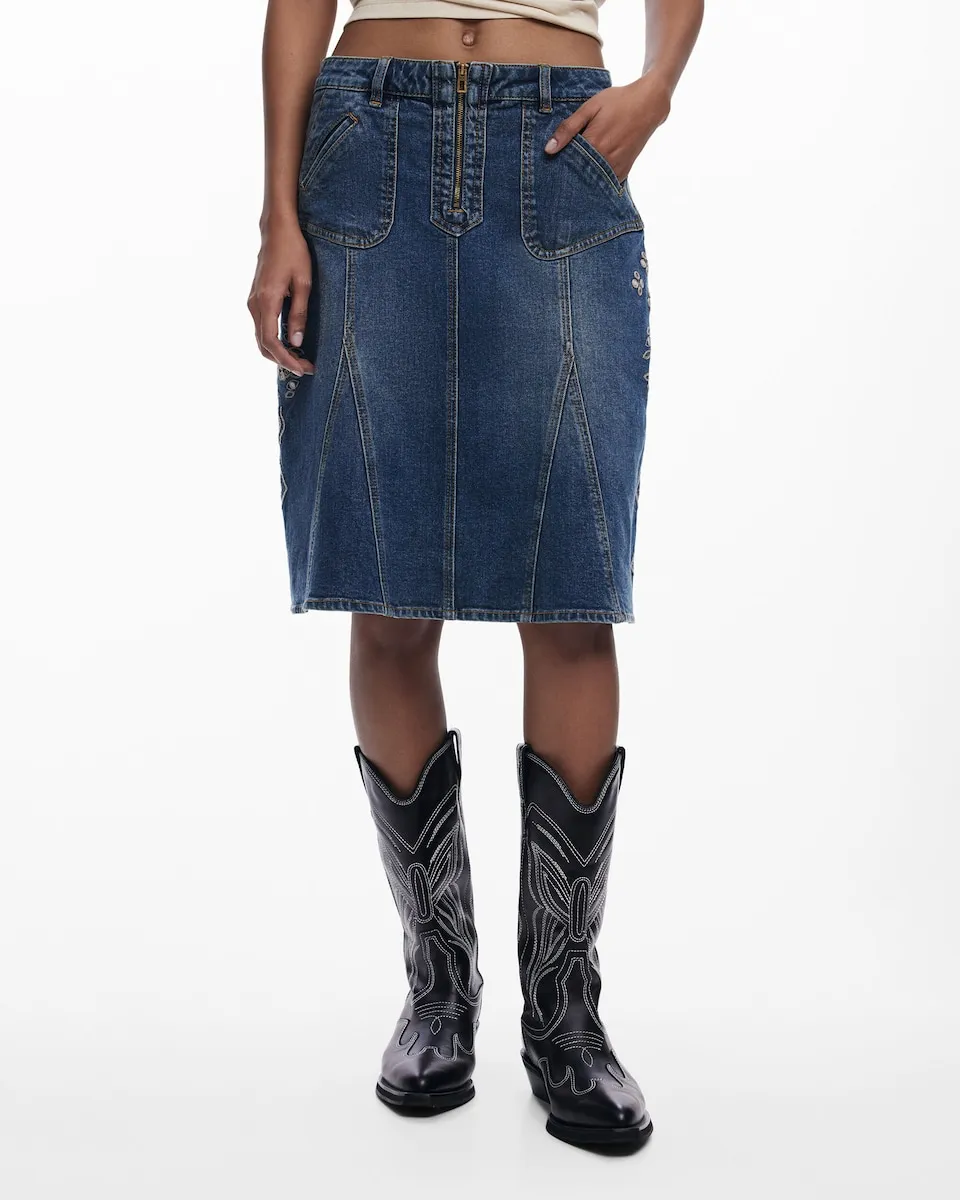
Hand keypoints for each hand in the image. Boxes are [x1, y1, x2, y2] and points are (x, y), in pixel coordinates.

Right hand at [247, 220, 315, 375]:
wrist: (277, 230)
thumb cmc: (293, 252)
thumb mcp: (304, 283)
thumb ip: (299, 313)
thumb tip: (296, 341)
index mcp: (266, 301)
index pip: (270, 341)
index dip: (286, 360)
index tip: (302, 368)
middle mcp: (254, 304)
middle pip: (263, 345)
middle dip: (284, 361)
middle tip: (306, 368)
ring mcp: (253, 302)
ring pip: (261, 338)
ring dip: (279, 352)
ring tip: (301, 358)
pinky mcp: (256, 299)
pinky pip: (262, 327)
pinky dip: (274, 341)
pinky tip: (291, 343)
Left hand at [544, 74, 671, 182]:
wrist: (649, 104)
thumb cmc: (618, 101)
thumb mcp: (590, 108)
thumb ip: (568, 128)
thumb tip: (548, 149)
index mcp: (593, 144)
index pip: (567, 164)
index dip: (557, 165)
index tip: (549, 167)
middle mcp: (605, 160)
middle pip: (578, 176)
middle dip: (568, 176)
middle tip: (559, 175)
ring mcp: (616, 167)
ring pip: (592, 182)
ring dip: (583, 179)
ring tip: (574, 174)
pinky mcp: (624, 171)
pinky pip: (606, 183)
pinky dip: (597, 181)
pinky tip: (590, 175)